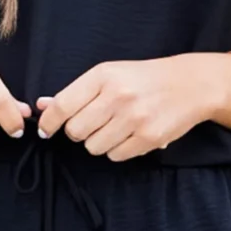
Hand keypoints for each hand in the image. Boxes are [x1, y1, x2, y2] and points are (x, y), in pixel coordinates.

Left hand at [35, 54, 217, 161]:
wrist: (189, 84)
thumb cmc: (142, 78)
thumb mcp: (109, 74)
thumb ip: (75, 92)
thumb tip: (41, 106)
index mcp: (103, 75)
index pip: (63, 105)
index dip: (49, 122)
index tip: (45, 129)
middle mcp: (118, 96)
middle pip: (75, 131)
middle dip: (78, 132)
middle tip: (91, 123)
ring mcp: (134, 118)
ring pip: (94, 147)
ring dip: (98, 142)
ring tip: (114, 127)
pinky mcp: (149, 138)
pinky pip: (116, 156)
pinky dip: (117, 150)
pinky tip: (128, 135)